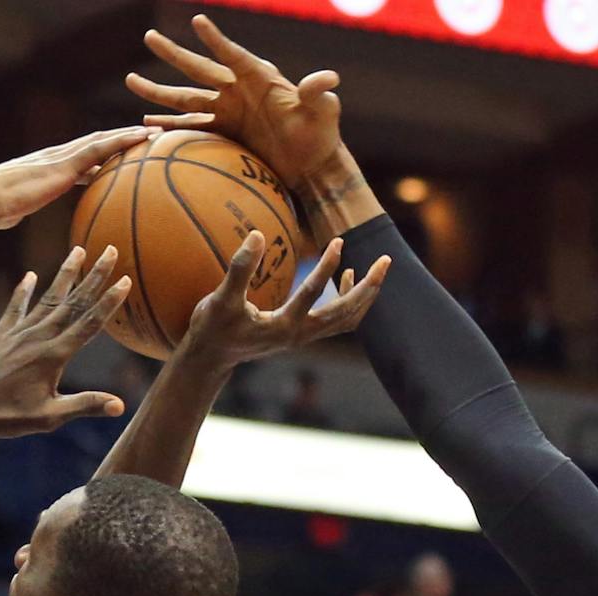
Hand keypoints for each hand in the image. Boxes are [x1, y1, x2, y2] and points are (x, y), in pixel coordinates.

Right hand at [0, 128, 155, 232]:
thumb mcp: (16, 209)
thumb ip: (24, 208)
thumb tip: (17, 218)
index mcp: (49, 167)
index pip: (82, 156)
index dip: (103, 152)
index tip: (124, 154)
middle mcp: (58, 156)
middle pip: (96, 142)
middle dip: (122, 139)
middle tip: (149, 138)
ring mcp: (62, 157)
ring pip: (103, 140)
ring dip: (130, 135)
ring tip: (156, 133)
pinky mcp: (65, 163)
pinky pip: (100, 148)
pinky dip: (123, 141)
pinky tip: (143, 139)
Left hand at [0, 248, 130, 437]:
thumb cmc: (6, 417)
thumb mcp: (49, 417)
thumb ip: (85, 405)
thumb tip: (120, 405)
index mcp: (53, 356)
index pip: (89, 324)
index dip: (109, 302)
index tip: (125, 280)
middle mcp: (37, 337)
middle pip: (73, 302)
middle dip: (94, 276)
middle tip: (111, 250)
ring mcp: (17, 332)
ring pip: (47, 298)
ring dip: (65, 274)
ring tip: (79, 250)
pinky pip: (15, 307)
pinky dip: (24, 290)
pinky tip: (30, 276)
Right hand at [128, 15, 347, 186]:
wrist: (311, 166)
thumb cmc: (320, 134)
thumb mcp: (322, 112)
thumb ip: (318, 93)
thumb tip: (327, 79)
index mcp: (259, 77)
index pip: (233, 55)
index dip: (217, 40)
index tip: (198, 21)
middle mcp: (238, 90)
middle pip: (198, 69)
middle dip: (173, 54)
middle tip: (149, 36)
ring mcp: (227, 111)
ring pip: (185, 99)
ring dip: (159, 92)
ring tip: (132, 80)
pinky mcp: (222, 133)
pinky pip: (190, 128)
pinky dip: (169, 127)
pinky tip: (147, 123)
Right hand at [181, 232, 389, 370]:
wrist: (211, 357)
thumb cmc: (213, 328)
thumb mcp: (221, 298)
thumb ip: (240, 268)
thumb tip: (257, 235)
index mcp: (283, 327)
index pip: (313, 294)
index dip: (327, 266)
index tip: (339, 241)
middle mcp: (299, 335)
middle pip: (347, 314)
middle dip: (369, 287)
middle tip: (386, 259)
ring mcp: (303, 336)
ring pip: (347, 320)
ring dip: (364, 295)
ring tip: (378, 267)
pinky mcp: (301, 333)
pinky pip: (337, 319)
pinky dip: (348, 299)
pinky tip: (346, 274)